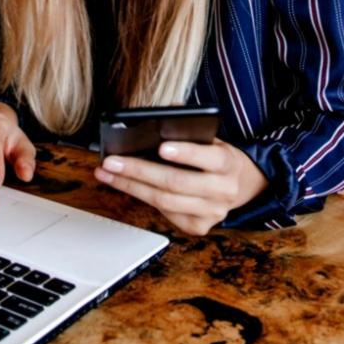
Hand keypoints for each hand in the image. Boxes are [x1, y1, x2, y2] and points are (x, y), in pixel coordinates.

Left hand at [94, 138, 268, 234]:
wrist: (235, 184)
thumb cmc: (212, 156)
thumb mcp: (208, 138)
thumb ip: (187, 126)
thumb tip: (157, 117)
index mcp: (228, 163)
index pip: (210, 158)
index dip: (186, 153)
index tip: (162, 147)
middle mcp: (224, 190)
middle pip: (177, 182)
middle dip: (140, 170)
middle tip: (113, 161)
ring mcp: (213, 212)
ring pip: (165, 201)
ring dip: (131, 186)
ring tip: (108, 173)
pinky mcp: (199, 226)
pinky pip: (164, 213)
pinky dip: (141, 197)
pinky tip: (125, 185)